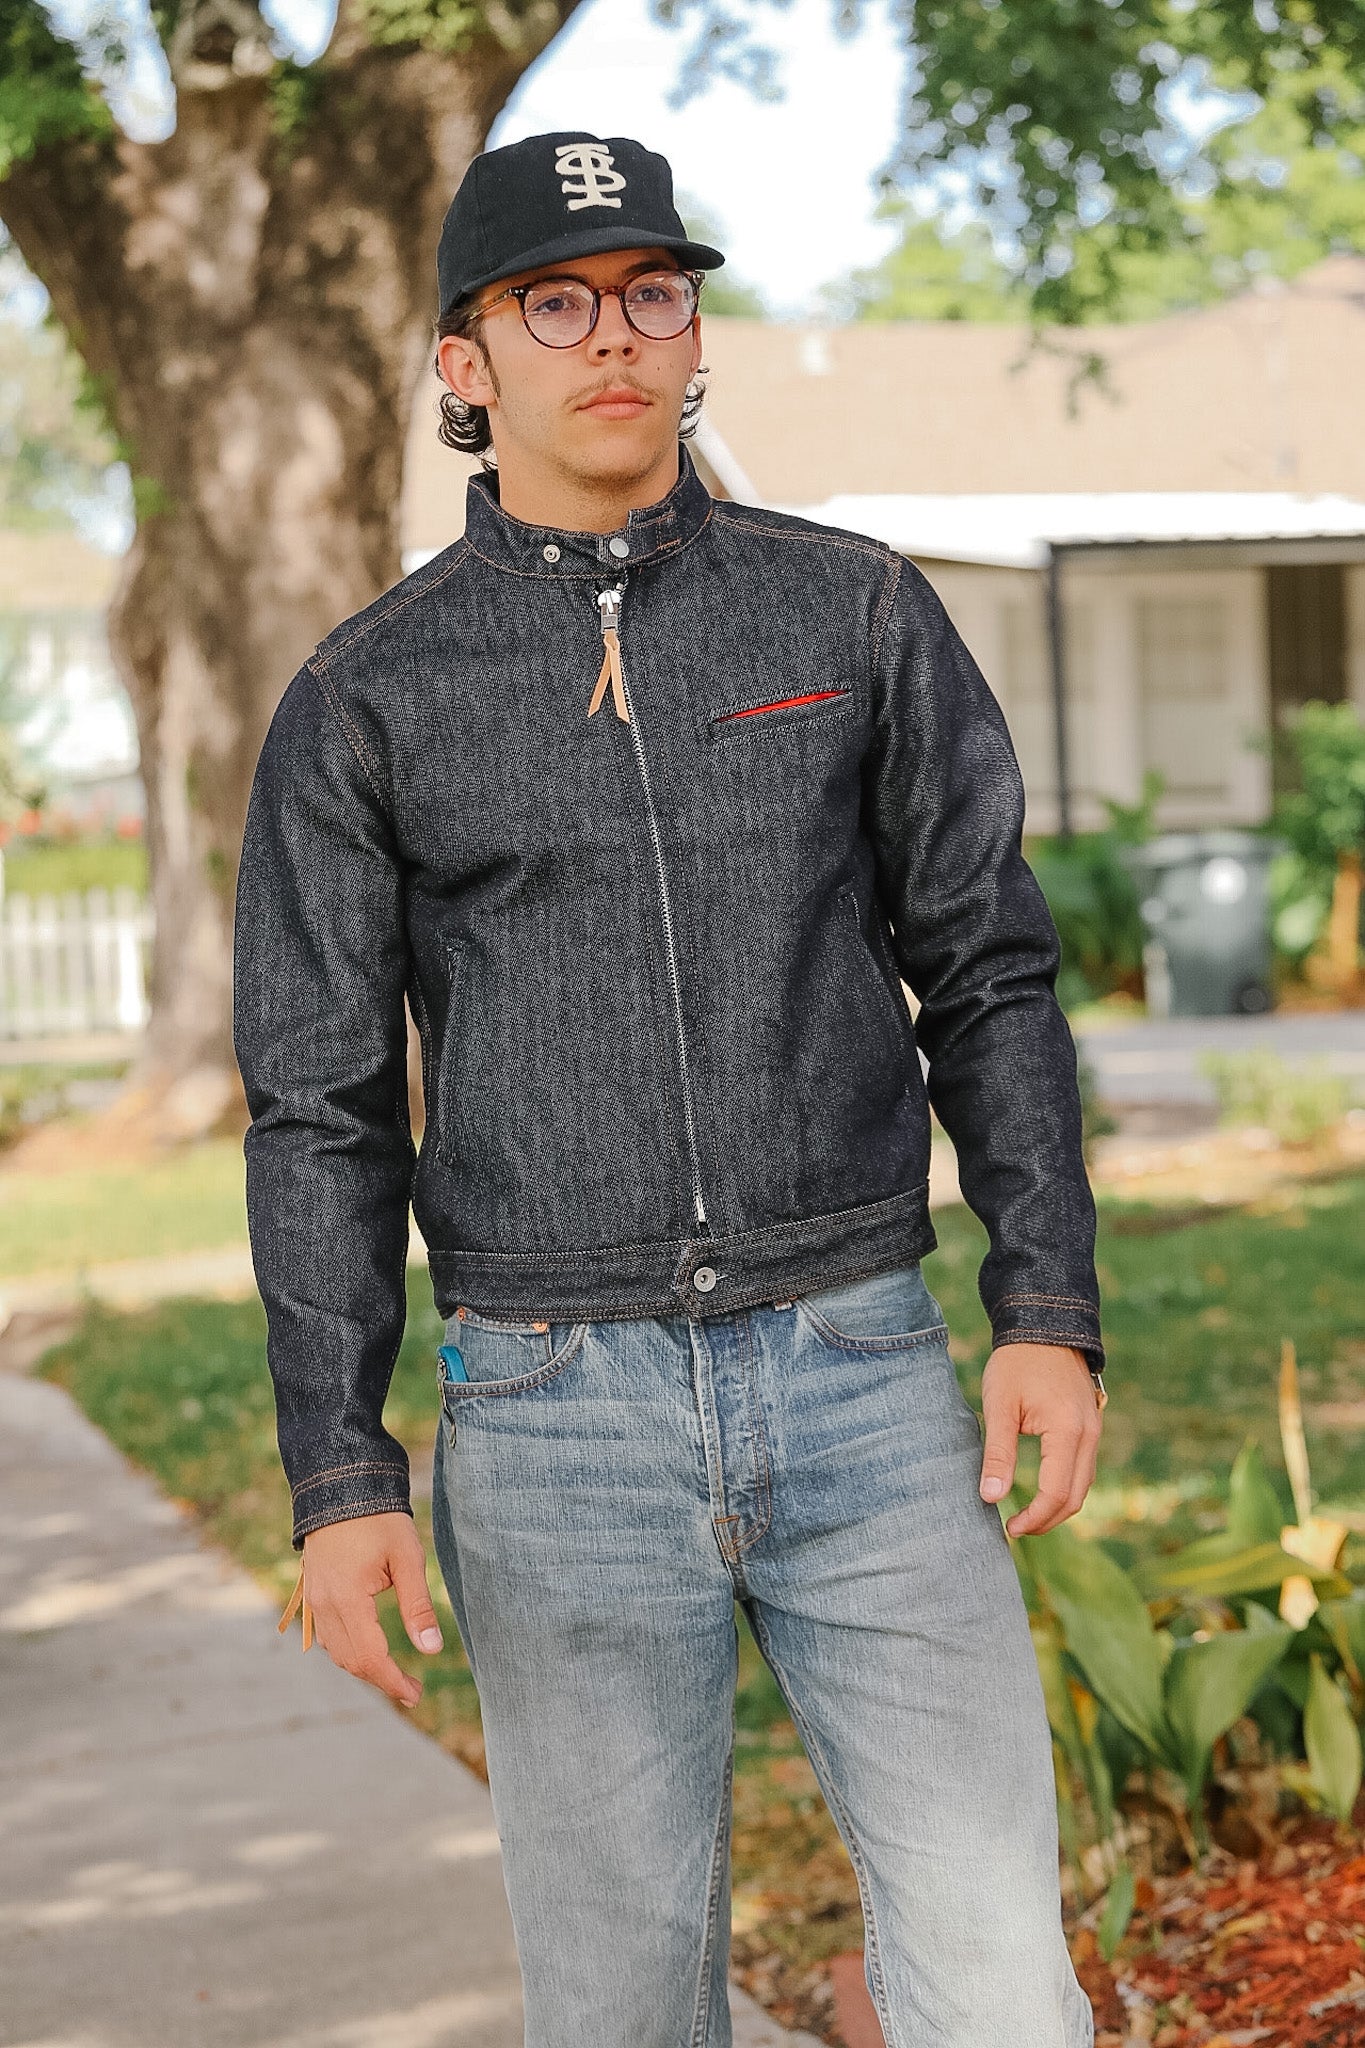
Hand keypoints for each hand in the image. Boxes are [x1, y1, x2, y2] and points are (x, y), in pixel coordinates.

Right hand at [301, 1511, 443, 1705]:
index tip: (416, 1695)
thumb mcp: (407, 1558)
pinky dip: (348, 1649)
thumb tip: (432, 1649)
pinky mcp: (313, 1592)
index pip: (369, 1658)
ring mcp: (314, 1599)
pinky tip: (369, 1646)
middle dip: (381, 1680)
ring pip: (336, 1651)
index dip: (393, 1682)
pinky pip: (327, 1635)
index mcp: (347, 1599)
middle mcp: (324, 1605)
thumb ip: (418, 1606)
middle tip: (413, 1689)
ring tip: (395, 1672)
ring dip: (364, 1667)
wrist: (340, 1486)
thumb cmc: (379, 1519)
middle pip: (351, 1661)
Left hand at [977, 1342, 1102, 1537]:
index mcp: (1068, 1432)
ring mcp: (1094, 1430)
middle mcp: (1089, 1435)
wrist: (1045, 1327)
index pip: (1055, 1494)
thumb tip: (990, 1498)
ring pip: (1083, 1485)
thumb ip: (998, 1454)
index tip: (1008, 1528)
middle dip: (1047, 1521)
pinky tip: (1043, 1492)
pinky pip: (1084, 1469)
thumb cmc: (1017, 1363)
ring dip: (1058, 1508)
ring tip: (1027, 1516)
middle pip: (1075, 1497)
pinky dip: (1066, 1488)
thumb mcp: (999, 1406)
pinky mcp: (1090, 1426)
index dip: (1033, 1518)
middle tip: (1015, 1529)